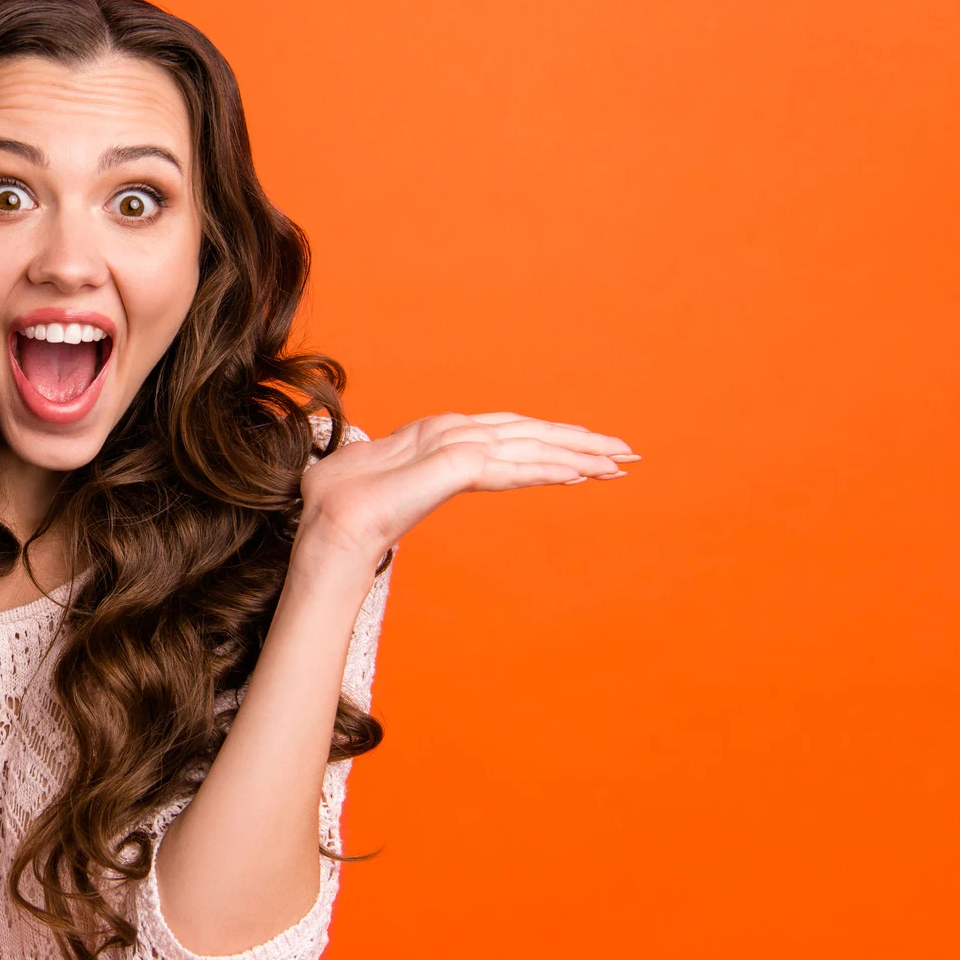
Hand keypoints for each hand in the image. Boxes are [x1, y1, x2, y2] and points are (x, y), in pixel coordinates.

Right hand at [297, 412, 637, 565]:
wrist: (332, 526)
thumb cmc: (343, 511)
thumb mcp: (383, 491)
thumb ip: (400, 483)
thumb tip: (393, 498)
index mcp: (437, 439)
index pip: (508, 434)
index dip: (549, 440)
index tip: (587, 456)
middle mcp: (452, 436)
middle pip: (530, 434)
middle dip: (581, 442)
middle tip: (627, 453)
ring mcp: (455, 446)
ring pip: (532, 444)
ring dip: (581, 451)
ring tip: (620, 459)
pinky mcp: (457, 463)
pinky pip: (517, 463)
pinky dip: (553, 465)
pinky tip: (582, 474)